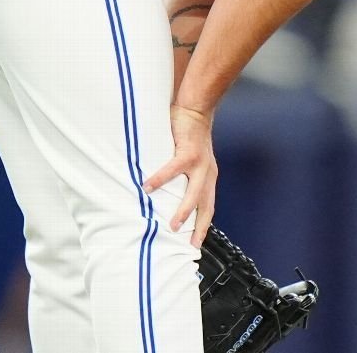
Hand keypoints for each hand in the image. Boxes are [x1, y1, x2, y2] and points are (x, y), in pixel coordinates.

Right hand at [143, 103, 216, 247]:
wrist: (196, 110)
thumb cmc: (188, 135)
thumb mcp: (191, 159)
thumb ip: (183, 175)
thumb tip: (165, 193)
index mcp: (208, 177)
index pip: (209, 206)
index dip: (203, 225)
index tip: (196, 244)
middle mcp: (207, 173)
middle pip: (206, 206)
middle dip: (199, 227)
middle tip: (191, 246)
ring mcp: (199, 164)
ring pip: (193, 193)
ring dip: (183, 211)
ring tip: (171, 225)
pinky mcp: (188, 152)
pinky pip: (172, 170)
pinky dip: (160, 179)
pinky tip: (148, 187)